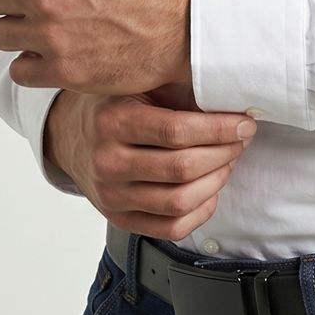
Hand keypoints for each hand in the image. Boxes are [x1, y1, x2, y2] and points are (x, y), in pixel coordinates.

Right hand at [46, 88, 256, 238]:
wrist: (70, 135)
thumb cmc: (114, 105)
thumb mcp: (137, 86)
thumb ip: (176, 91)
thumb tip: (232, 98)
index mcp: (112, 121)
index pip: (176, 131)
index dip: (219, 129)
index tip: (244, 124)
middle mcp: (107, 162)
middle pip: (182, 168)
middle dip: (224, 153)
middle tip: (241, 140)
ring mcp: (111, 196)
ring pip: (179, 202)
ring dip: (216, 181)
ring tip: (227, 161)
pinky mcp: (119, 219)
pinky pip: (171, 228)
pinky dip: (201, 210)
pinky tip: (210, 189)